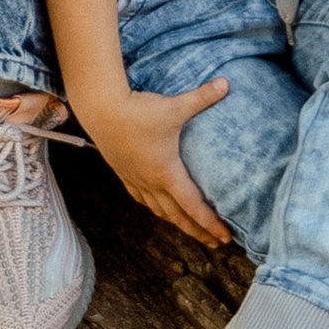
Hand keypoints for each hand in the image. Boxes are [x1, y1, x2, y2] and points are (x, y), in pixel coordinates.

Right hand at [87, 77, 231, 241]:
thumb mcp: (175, 106)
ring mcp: (136, 179)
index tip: (225, 238)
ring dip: (176, 223)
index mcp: (167, 173)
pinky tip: (158, 207)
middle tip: (214, 244)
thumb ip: (202, 97)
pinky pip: (141, 198)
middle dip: (197, 232)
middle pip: (177, 216)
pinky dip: (154, 208)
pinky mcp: (124, 172)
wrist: (101, 110)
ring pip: (159, 210)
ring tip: (190, 230)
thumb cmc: (138, 111)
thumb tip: (227, 84)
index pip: (193, 206)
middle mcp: (152, 182)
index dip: (211, 224)